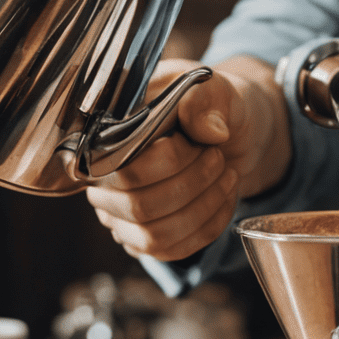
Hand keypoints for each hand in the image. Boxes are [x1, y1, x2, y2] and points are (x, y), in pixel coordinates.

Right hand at [86, 56, 289, 262]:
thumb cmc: (213, 106)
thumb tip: (210, 130)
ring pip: (155, 237)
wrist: (233, 129)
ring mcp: (121, 214)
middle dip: (193, 186)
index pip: (124, 170)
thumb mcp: (215, 88)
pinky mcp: (145, 237)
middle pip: (139, 208)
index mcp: (108, 136)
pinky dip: (208, 227)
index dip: (169, 163)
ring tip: (227, 177)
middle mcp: (105, 179)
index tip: (203, 144)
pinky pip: (172, 251)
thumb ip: (206, 99)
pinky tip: (224, 199)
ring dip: (203, 209)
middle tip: (219, 159)